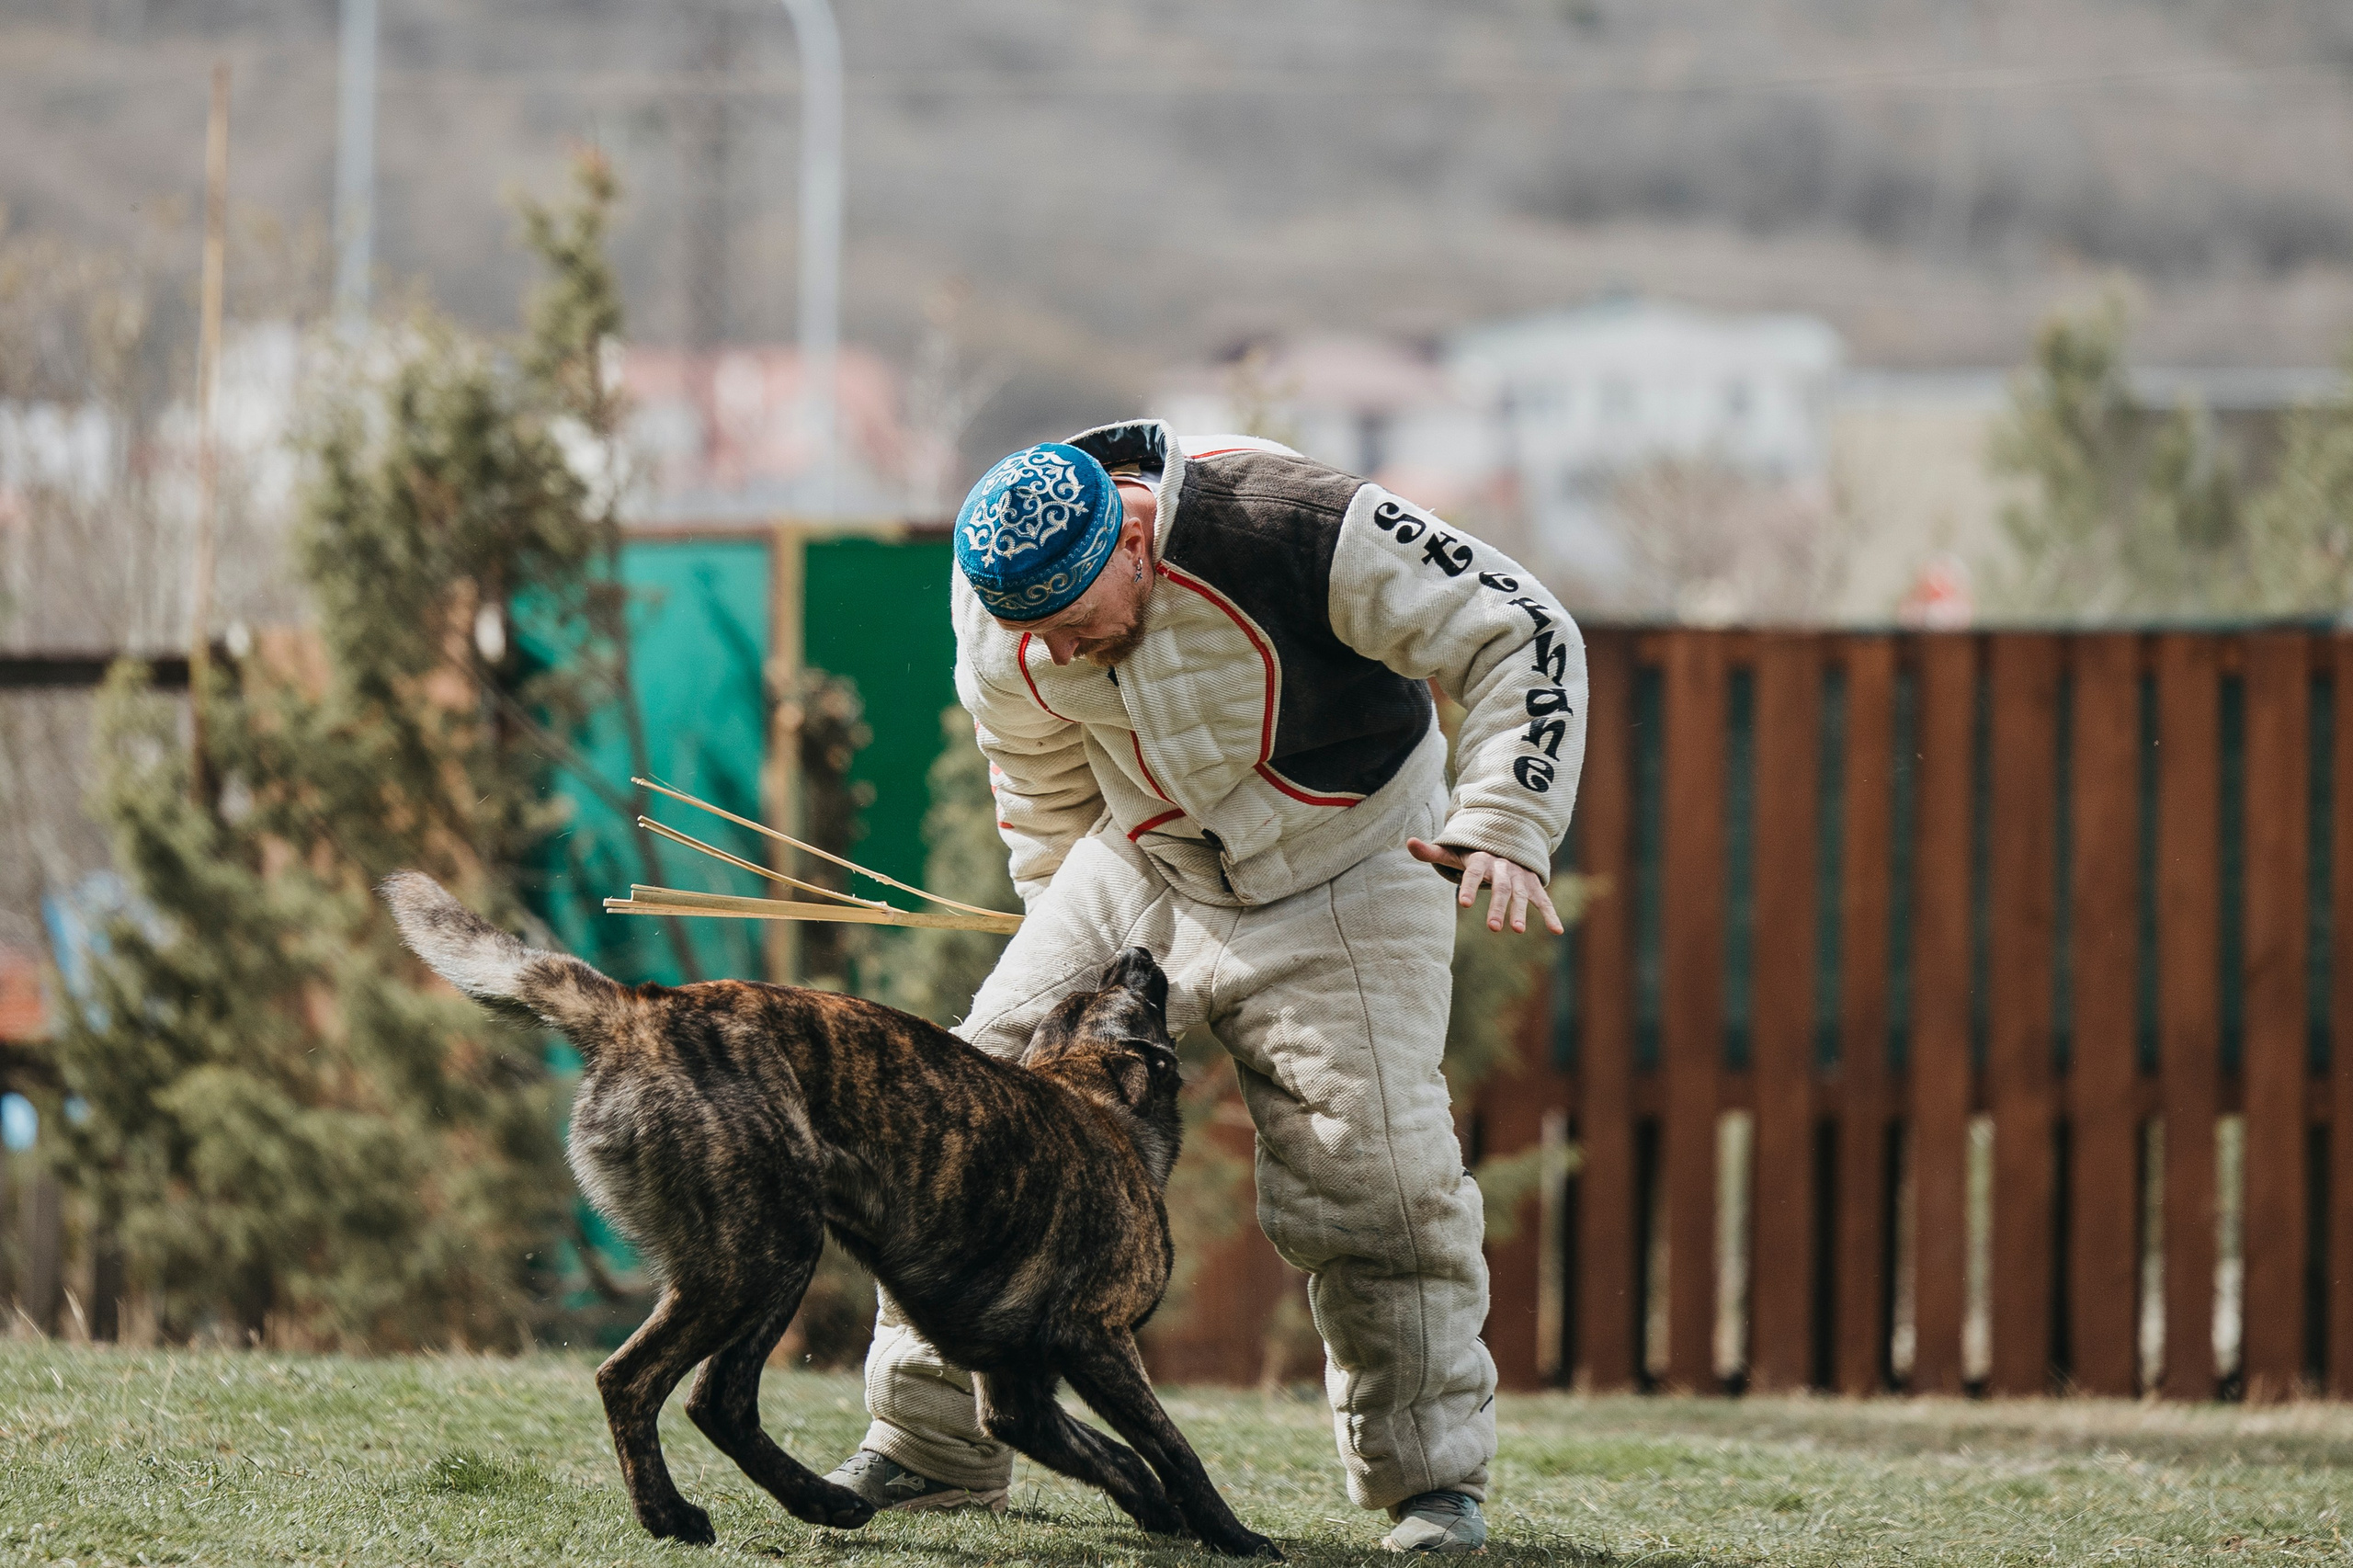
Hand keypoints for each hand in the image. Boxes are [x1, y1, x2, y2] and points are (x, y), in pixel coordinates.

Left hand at [1406, 839, 1565, 935]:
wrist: (1507, 843)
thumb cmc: (1475, 855)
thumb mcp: (1454, 853)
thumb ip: (1433, 852)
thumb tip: (1408, 842)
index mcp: (1482, 860)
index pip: (1474, 872)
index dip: (1469, 886)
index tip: (1463, 904)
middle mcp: (1503, 868)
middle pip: (1501, 887)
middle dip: (1498, 906)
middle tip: (1492, 928)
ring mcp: (1520, 877)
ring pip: (1521, 894)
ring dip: (1520, 912)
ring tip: (1517, 931)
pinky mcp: (1533, 886)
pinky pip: (1543, 900)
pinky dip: (1551, 914)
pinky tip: (1557, 931)